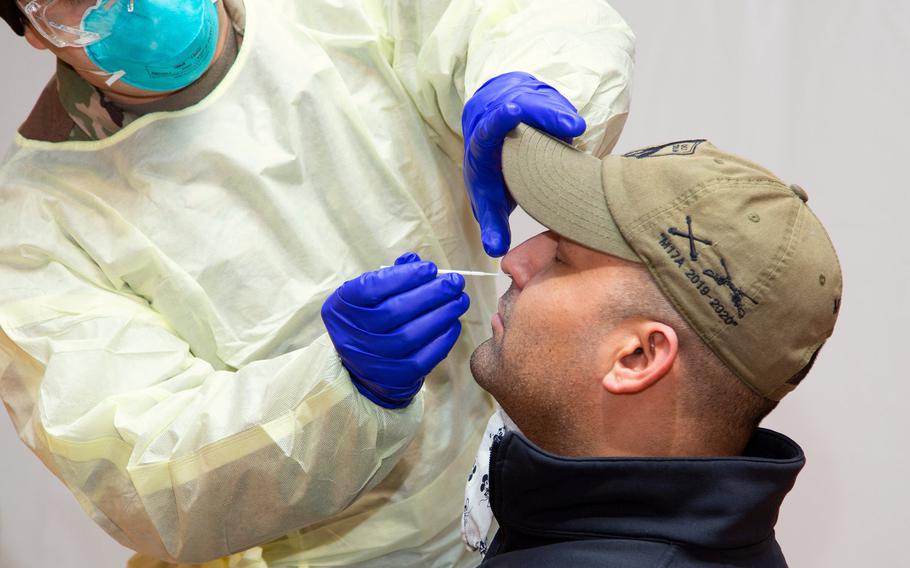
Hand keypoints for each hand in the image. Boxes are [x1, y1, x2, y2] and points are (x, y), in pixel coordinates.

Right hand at [321, 252, 469, 407]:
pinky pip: (423, 358)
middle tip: (455, 282)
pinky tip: (453, 323)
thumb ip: (390, 275)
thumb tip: (415, 261)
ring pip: (411, 335)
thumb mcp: (368, 296)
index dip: (403, 276)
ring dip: (441, 314)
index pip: (371, 288)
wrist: (362, 369)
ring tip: (460, 300)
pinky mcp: (394, 378)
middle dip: (431, 294)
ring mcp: (373, 360)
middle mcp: (352, 335)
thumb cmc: (369, 320)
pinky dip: (442, 339)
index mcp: (342, 308)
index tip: (430, 268)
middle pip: (394, 311)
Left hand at [462, 71, 586, 256]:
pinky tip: (574, 128)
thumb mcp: (488, 199)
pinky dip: (564, 113)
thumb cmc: (491, 170)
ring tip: (575, 130)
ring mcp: (519, 101)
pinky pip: (553, 100)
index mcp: (482, 143)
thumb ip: (492, 224)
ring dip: (558, 113)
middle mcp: (498, 116)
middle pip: (522, 105)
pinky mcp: (538, 96)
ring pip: (541, 99)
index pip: (489, 125)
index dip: (500, 117)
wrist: (493, 136)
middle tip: (572, 127)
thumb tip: (495, 250)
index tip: (513, 110)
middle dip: (546, 113)